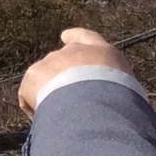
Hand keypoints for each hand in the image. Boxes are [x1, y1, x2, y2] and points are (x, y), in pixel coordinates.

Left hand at [18, 28, 135, 116]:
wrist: (97, 103)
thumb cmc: (121, 104)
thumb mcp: (127, 95)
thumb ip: (114, 93)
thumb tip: (111, 107)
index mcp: (104, 52)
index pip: (88, 38)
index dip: (76, 37)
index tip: (64, 36)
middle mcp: (75, 51)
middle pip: (61, 62)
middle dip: (60, 78)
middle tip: (67, 103)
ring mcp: (52, 61)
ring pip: (44, 80)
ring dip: (48, 95)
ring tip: (59, 116)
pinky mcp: (34, 74)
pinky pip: (28, 95)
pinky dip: (33, 107)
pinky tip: (44, 119)